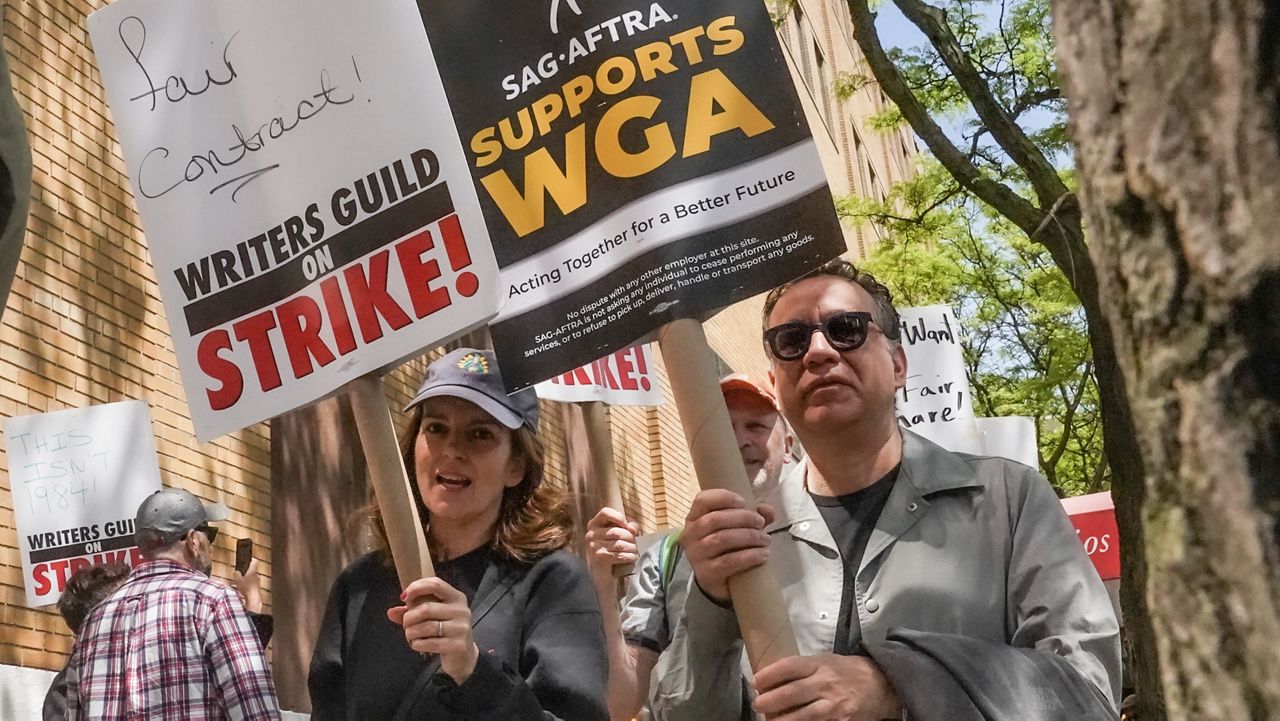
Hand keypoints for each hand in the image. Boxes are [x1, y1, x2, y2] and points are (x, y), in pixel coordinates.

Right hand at [231, 559, 262, 613]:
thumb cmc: (246, 588)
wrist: (253, 599)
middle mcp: (257, 576)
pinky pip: (252, 585)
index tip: (249, 559)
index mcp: (253, 571)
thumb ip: (236, 574)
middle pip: (252, 571)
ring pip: (252, 578)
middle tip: (240, 574)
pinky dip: (248, 586)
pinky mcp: (257, 589)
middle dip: (246, 572)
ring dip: (247, 580)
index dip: (251, 559)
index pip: (254, 561)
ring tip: (240, 584)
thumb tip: (236, 572)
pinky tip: (242, 590)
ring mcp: (258, 582)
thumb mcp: (238, 579)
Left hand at [388, 577, 478, 683]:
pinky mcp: (457, 645)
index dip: (416, 588)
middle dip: (409, 618)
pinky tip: (418, 645)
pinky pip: (428, 643)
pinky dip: (417, 644)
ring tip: (411, 636)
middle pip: (426, 608)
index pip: (436, 584)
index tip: (403, 598)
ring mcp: (461, 628)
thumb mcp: (430, 618)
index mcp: (456, 598)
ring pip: (425, 627)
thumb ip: (411, 612)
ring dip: (411, 633)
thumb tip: (391, 612)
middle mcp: (461, 610)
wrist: (463, 656)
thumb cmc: (444, 632)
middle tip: (406, 625)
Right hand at [584, 507, 638, 587]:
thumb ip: (628, 528)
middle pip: (617, 531)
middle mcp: (591, 534)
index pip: (605, 512)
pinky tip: (632, 558)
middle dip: (630, 538)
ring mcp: (593, 547)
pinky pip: (619, 555)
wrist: (602, 576)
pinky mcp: (598, 558)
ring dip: (632, 548)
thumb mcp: (620, 536)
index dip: (619, 517)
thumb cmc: (612, 552)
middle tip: (634, 544)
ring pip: (620, 544)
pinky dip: (629, 556)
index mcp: (594, 525)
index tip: (626, 526)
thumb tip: (632, 527)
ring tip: (634, 551)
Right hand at [681, 489, 773, 603]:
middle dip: (743, 518)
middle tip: (761, 523)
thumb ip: (752, 515)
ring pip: (722, 539)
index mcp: (694, 518)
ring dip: (749, 536)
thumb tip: (768, 511)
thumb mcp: (735, 527)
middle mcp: (691, 535)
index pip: (702, 500)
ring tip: (765, 539)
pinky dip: (749, 556)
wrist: (717, 582)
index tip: (744, 502)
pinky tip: (763, 555)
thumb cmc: (727, 547)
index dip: (724, 497)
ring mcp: (697, 555)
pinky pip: (729, 561)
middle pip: (715, 519)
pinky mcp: (707, 573)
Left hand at [753, 654, 901, 720]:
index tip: (756, 681)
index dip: (770, 674)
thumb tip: (772, 677)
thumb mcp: (826, 661)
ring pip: (803, 716)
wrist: (882, 685)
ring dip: (782, 720)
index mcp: (821, 664)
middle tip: (758, 704)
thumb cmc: (848, 672)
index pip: (790, 666)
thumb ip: (803, 668)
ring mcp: (834, 704)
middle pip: (792, 693)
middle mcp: (826, 683)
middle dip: (770, 700)